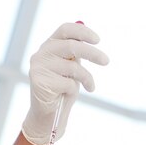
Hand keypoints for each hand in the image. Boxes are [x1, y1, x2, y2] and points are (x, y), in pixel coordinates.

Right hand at [22, 22, 108, 144]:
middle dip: (92, 53)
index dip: (82, 32)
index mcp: (49, 46)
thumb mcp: (71, 69)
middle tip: (106, 61)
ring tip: (91, 87)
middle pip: (71, 46)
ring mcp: (38, 67)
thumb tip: (93, 40)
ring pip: (73, 67)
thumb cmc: (62, 90)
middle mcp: (41, 53)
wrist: (48, 115)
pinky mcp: (39, 82)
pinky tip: (69, 95)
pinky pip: (67, 83)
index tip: (98, 40)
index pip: (65, 30)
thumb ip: (76, 55)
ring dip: (87, 78)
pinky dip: (74, 90)